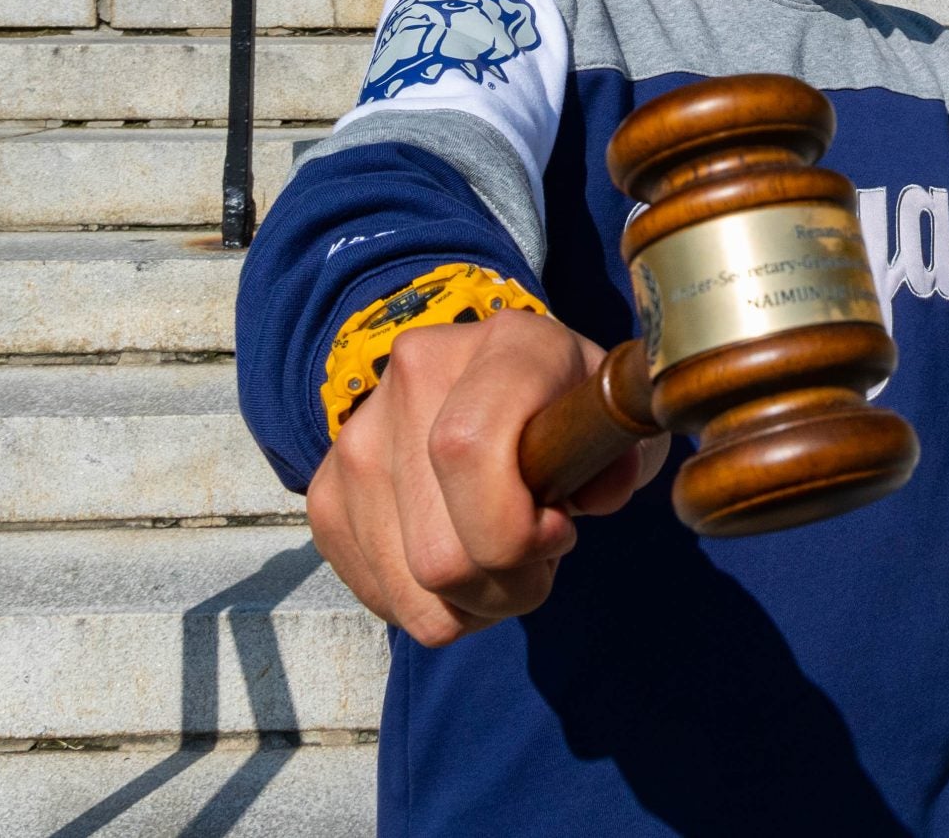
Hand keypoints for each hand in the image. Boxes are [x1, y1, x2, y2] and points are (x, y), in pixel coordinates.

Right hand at [305, 309, 670, 646]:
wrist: (486, 378)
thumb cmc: (565, 407)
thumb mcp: (611, 418)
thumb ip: (620, 457)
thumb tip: (596, 495)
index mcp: (506, 345)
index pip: (466, 452)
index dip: (516, 528)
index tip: (558, 531)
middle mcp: (416, 376)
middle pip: (441, 552)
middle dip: (510, 586)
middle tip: (538, 556)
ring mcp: (359, 435)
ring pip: (414, 591)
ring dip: (473, 604)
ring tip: (500, 556)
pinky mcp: (328, 490)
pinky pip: (383, 599)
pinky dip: (433, 604)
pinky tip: (460, 556)